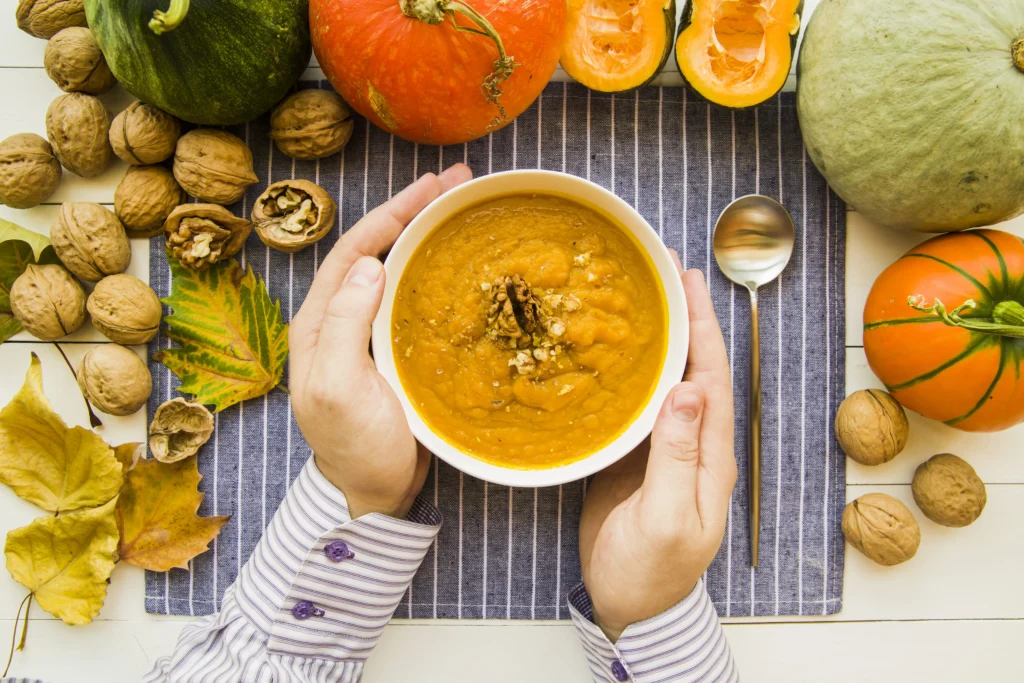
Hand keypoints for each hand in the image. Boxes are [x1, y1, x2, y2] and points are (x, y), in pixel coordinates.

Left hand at [289, 164, 472, 519]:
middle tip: (457, 183)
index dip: (390, 215)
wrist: (374, 493)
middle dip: (412, 212)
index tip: (430, 188)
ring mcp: (369, 334)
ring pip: (397, 270)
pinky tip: (461, 260)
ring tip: (464, 206)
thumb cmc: (354, 447)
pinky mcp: (395, 350)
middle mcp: (341, 320)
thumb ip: (345, 327)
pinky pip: (415, 297)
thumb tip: (370, 264)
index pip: (353, 251)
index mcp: (318, 323)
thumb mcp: (341, 389)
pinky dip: (437, 271)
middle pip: (376, 250)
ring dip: (426, 235)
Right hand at [579, 263, 737, 640]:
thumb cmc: (652, 571)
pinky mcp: (634, 458)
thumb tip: (685, 390)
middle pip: (693, 369)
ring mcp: (663, 449)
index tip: (688, 284)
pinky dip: (629, 373)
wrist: (631, 605)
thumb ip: (674, 456)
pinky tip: (612, 354)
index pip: (712, 377)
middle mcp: (692, 443)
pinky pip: (636, 405)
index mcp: (710, 456)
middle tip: (664, 273)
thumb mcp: (664, 517)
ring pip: (665, 382)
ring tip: (639, 300)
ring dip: (658, 340)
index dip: (702, 327)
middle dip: (684, 320)